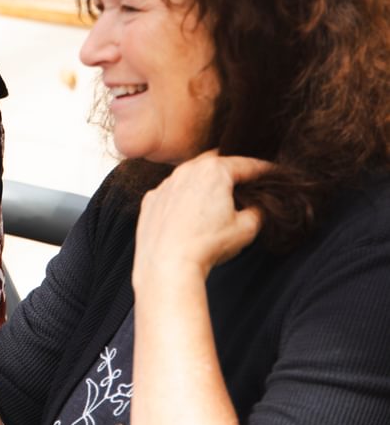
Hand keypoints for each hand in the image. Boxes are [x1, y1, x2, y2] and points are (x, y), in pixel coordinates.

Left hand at [133, 150, 268, 287]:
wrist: (168, 263)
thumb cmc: (207, 244)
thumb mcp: (246, 228)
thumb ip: (258, 211)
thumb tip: (257, 208)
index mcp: (213, 171)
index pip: (246, 164)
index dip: (263, 169)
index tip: (273, 173)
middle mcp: (186, 170)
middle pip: (215, 161)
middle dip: (232, 168)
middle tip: (246, 180)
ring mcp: (165, 184)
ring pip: (190, 174)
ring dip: (205, 181)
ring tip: (218, 195)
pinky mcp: (151, 200)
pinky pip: (171, 192)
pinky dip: (183, 196)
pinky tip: (190, 211)